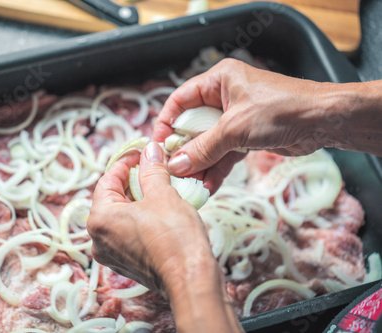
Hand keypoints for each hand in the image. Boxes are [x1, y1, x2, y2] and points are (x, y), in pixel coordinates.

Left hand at [88, 142, 242, 331]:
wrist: (191, 279)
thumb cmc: (175, 237)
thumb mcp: (163, 195)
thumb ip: (151, 170)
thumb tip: (149, 150)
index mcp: (100, 218)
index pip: (107, 180)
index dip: (126, 163)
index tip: (142, 154)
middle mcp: (98, 238)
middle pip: (111, 198)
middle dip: (132, 181)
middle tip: (153, 168)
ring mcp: (110, 253)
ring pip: (120, 216)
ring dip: (137, 199)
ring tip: (159, 187)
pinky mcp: (125, 263)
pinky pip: (127, 232)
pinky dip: (139, 218)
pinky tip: (159, 210)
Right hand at [154, 59, 343, 192]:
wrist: (324, 121)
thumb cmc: (281, 109)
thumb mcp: (235, 128)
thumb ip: (204, 148)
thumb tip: (176, 165)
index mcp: (218, 81)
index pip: (180, 101)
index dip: (165, 123)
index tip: (157, 147)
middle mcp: (224, 97)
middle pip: (192, 126)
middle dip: (184, 150)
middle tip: (172, 172)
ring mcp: (235, 119)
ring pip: (208, 143)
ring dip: (200, 164)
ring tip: (189, 185)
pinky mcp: (246, 137)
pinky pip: (224, 154)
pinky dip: (216, 169)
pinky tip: (207, 186)